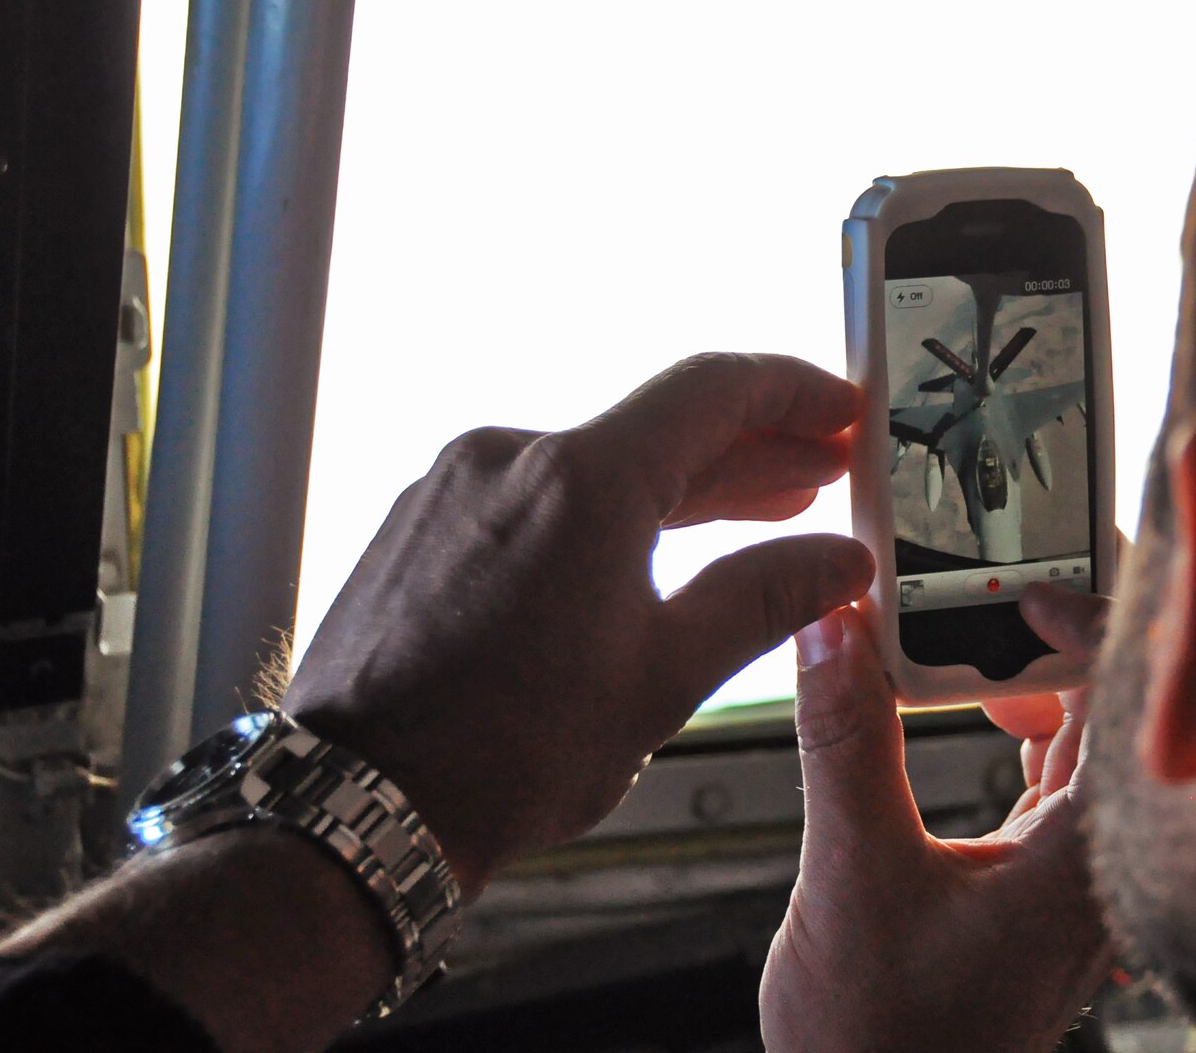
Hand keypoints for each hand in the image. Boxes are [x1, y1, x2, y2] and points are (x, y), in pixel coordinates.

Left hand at [284, 353, 874, 889]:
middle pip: (656, 426)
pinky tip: (639, 552)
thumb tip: (838, 561)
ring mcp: (454, 488)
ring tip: (749, 513)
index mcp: (581, 481)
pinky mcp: (421, 524)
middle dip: (748, 448)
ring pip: (593, 465)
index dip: (792, 390)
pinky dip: (600, 513)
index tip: (840, 409)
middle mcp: (509, 460)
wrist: (355, 806)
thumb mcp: (663, 677)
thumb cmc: (499, 756)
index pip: (713, 389)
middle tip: (818, 470)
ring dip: (676, 486)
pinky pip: (533, 496)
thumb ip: (762, 599)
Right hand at [760, 585, 1114, 1052]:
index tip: (1016, 590)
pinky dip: (1008, 730)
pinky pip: (1042, 782)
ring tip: (956, 641)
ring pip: (1073, 744)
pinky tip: (962, 712)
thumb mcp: (853, 870)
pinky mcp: (1028, 892)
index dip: (1084, 622)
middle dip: (1049, 636)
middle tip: (981, 590)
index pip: (1125, 701)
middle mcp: (1092, 865)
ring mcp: (1065, 881)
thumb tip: (833, 631)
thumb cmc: (885, 1042)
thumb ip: (849, 739)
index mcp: (1080, 859)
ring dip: (1022, 682)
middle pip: (1107, 710)